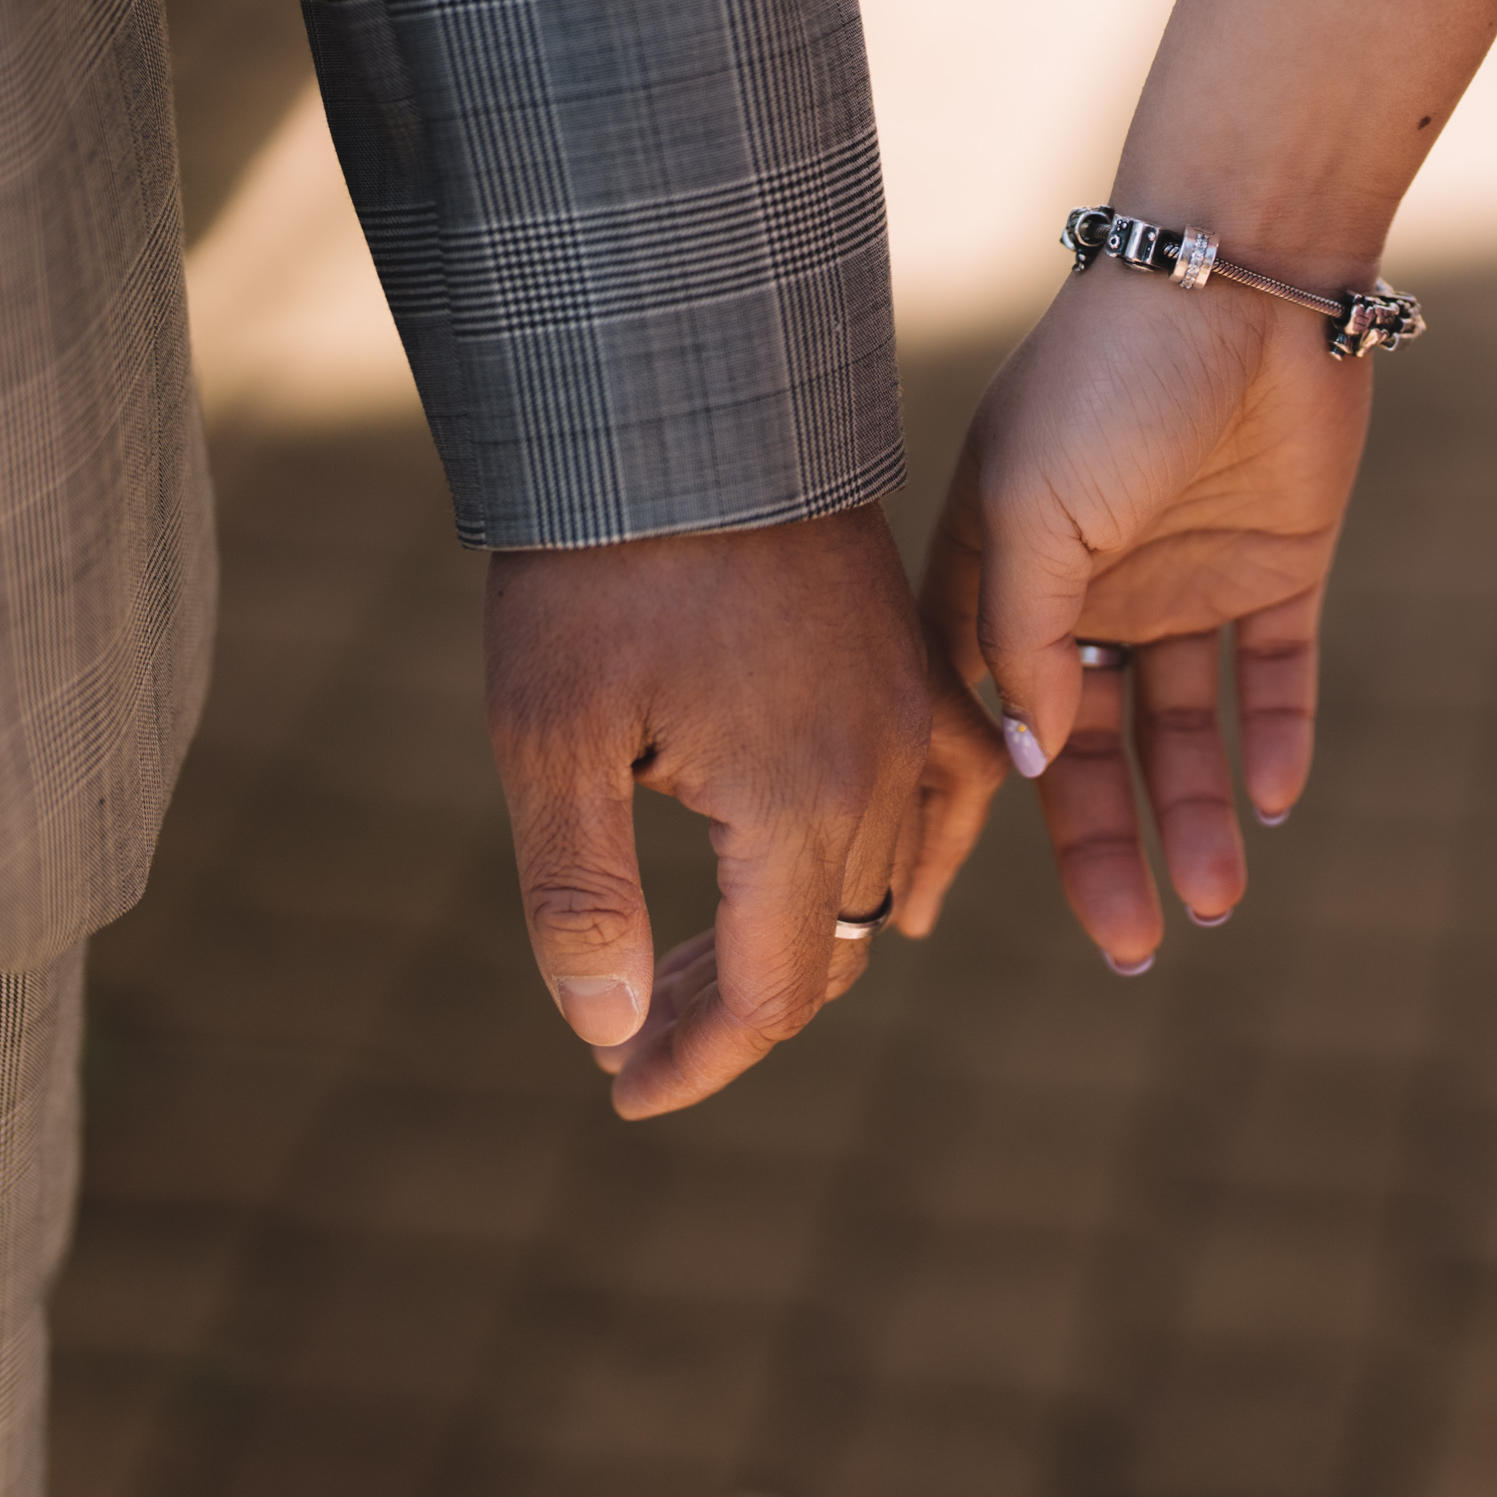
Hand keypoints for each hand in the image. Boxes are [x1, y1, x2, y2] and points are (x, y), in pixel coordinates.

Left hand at [485, 504, 984, 1116]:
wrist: (678, 402)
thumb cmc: (594, 567)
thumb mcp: (549, 738)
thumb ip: (580, 896)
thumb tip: (608, 1034)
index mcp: (797, 804)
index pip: (775, 995)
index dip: (698, 1060)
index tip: (621, 1094)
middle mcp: (879, 771)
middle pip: (830, 949)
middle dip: (730, 1008)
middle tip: (630, 1029)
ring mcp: (908, 710)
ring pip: (882, 879)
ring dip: (799, 937)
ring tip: (690, 963)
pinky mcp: (909, 659)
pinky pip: (947, 789)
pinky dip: (913, 857)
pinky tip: (881, 890)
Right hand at [920, 266, 1369, 970]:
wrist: (1244, 280)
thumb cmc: (1107, 381)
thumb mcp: (1033, 510)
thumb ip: (1022, 637)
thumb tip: (1029, 756)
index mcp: (1001, 575)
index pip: (988, 719)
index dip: (979, 811)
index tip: (955, 911)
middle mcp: (1087, 592)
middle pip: (1090, 750)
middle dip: (1106, 849)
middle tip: (1137, 950)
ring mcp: (1181, 581)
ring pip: (1183, 730)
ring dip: (1197, 814)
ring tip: (1216, 904)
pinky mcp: (1276, 567)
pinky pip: (1273, 676)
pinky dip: (1273, 739)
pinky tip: (1272, 802)